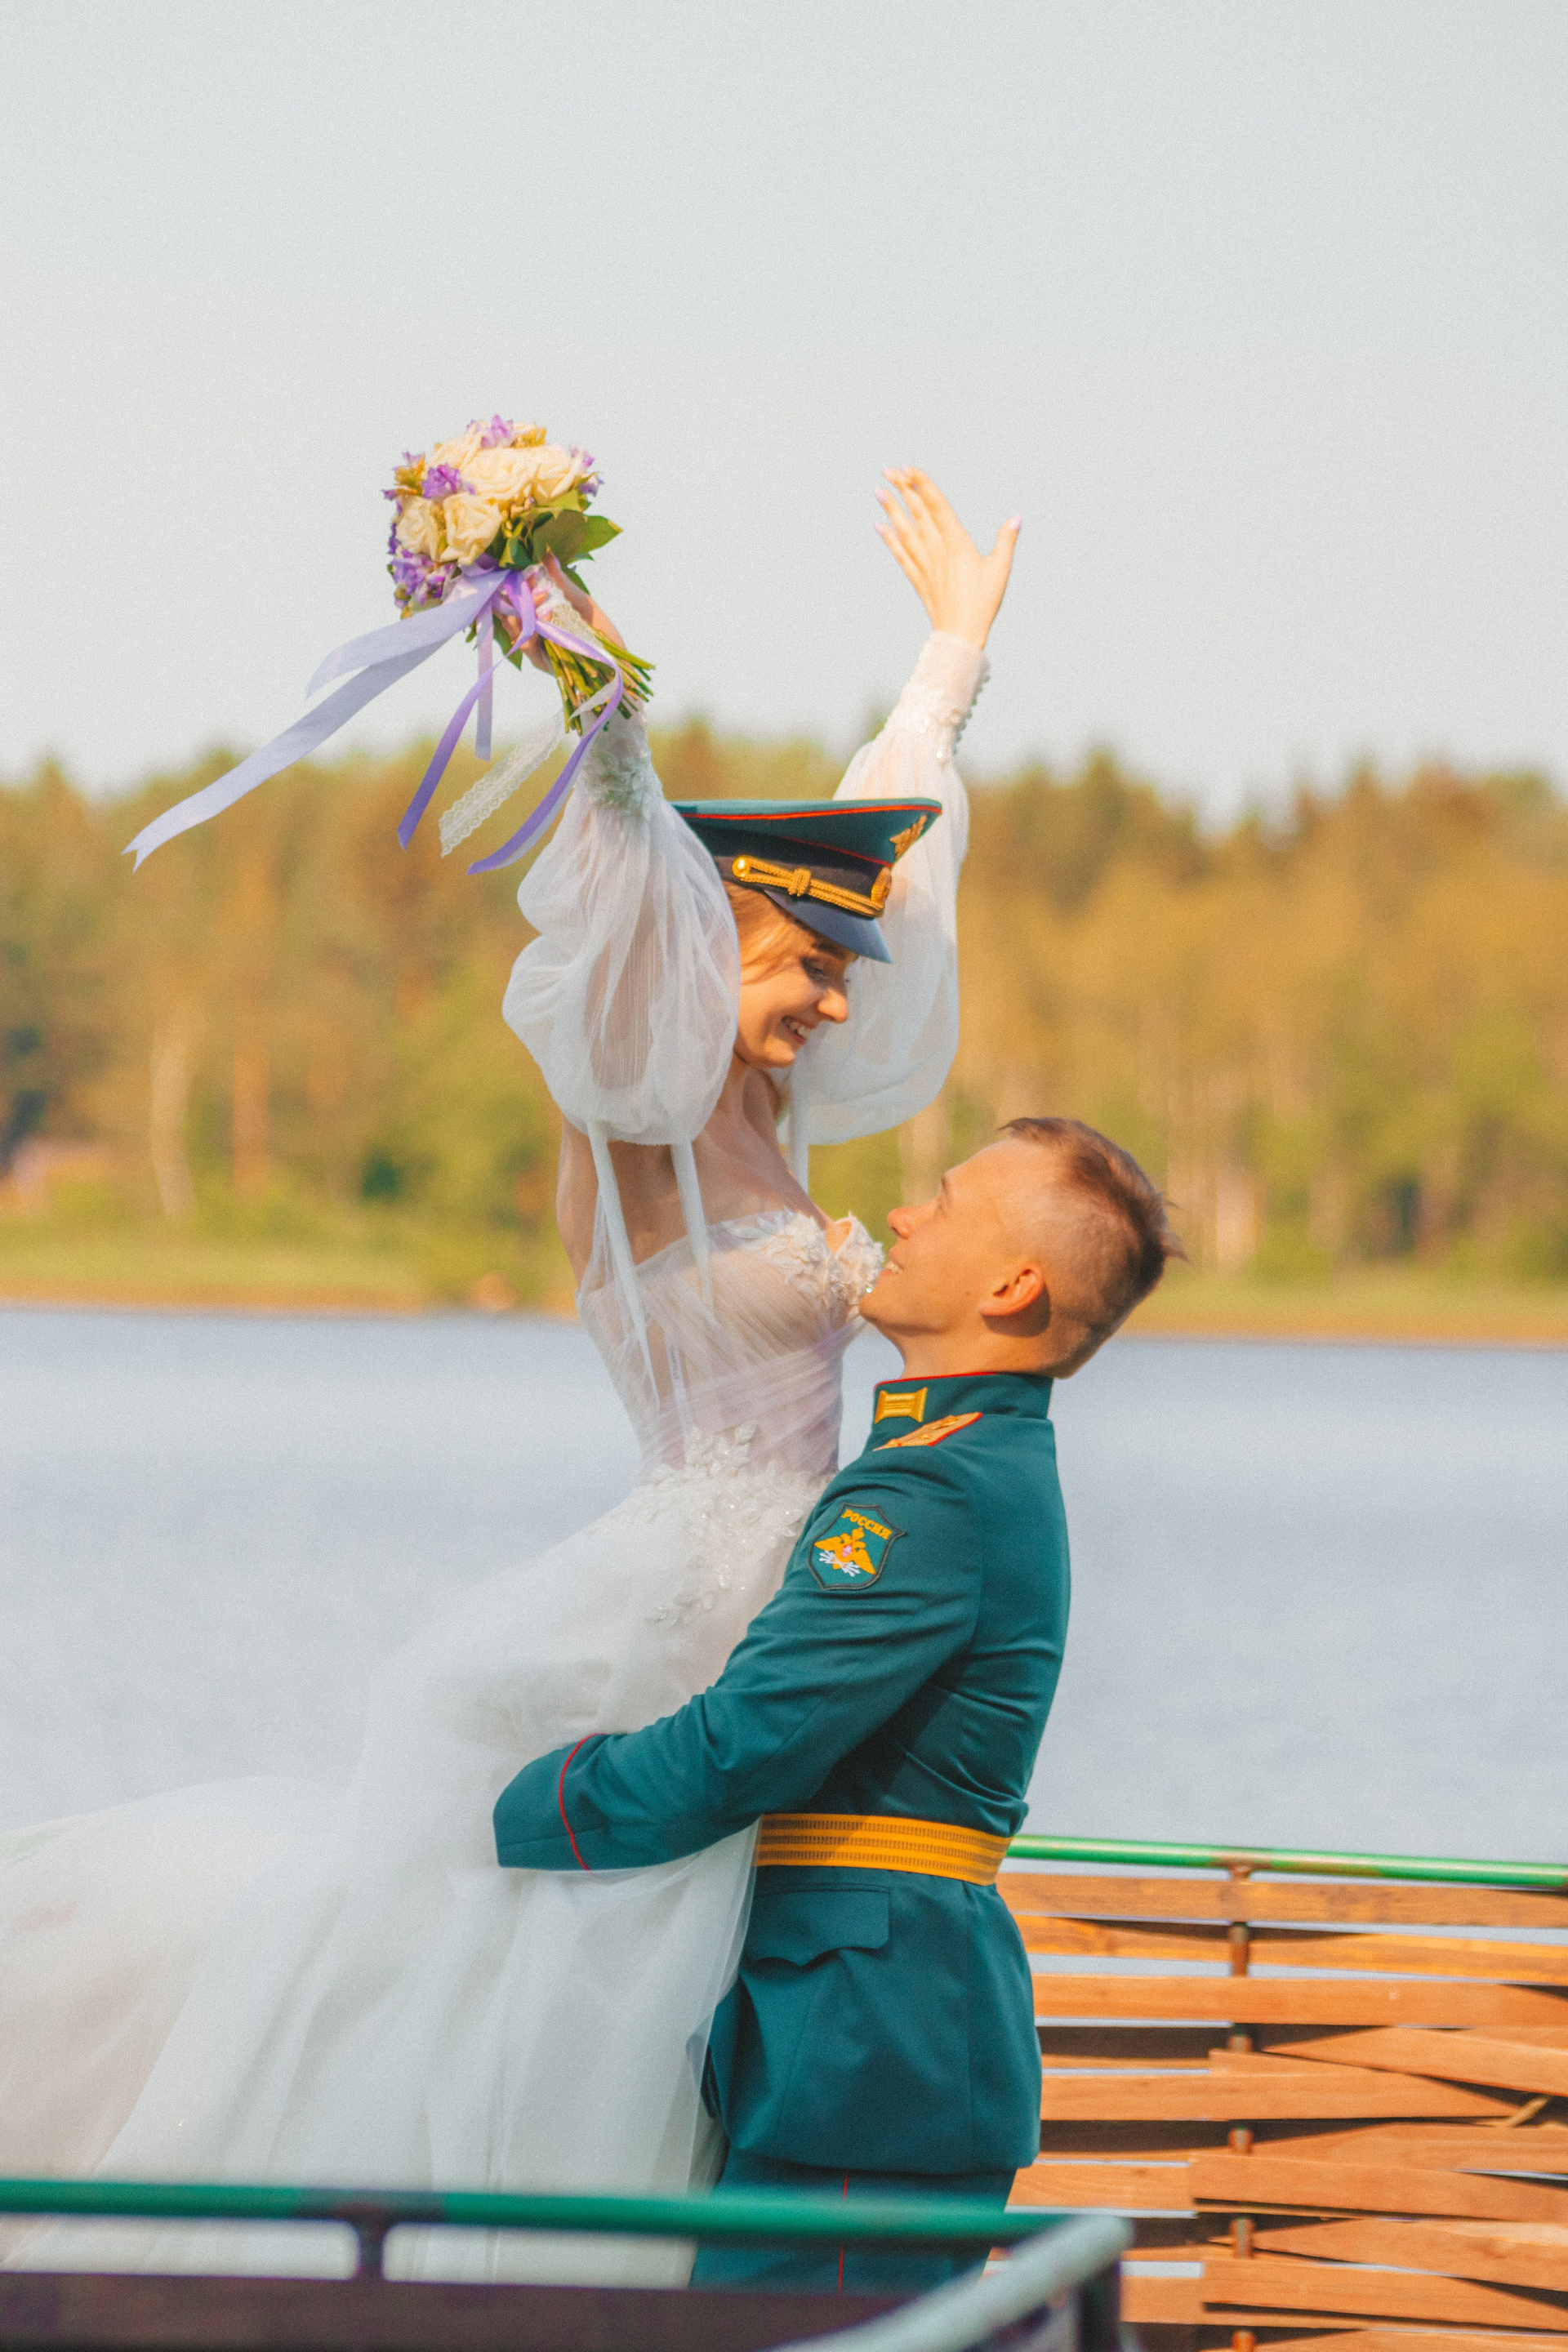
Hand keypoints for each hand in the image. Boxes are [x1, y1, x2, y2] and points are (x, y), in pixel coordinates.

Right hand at [499, 555, 626, 666]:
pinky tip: (546, 617)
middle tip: (530, 580)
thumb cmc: (599, 629)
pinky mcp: (541, 661)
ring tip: (539, 596)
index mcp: (537, 613)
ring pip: (514, 628)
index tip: (529, 570)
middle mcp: (532, 629)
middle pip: (508, 611)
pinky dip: (532, 631)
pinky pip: (527, 646)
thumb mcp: (580, 601)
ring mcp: (535, 646)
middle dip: (516, 594)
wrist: (616, 659)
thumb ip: (562, 582)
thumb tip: (547, 555)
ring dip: (523, 610)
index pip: (515, 596)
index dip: (517, 582)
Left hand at [875, 469, 1020, 650]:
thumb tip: (1016, 518)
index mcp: (957, 543)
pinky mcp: (917, 578)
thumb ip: (1006, 540)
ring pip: (905, 530)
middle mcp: (937, 550)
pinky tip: (880, 526)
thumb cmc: (983, 602)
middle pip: (917, 513)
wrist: (961, 633)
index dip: (923, 485)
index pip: (937, 506)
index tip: (910, 469)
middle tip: (889, 469)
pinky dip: (889, 539)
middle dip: (903, 489)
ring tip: (879, 490)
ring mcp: (924, 564)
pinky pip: (900, 554)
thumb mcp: (1000, 569)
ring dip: (891, 509)